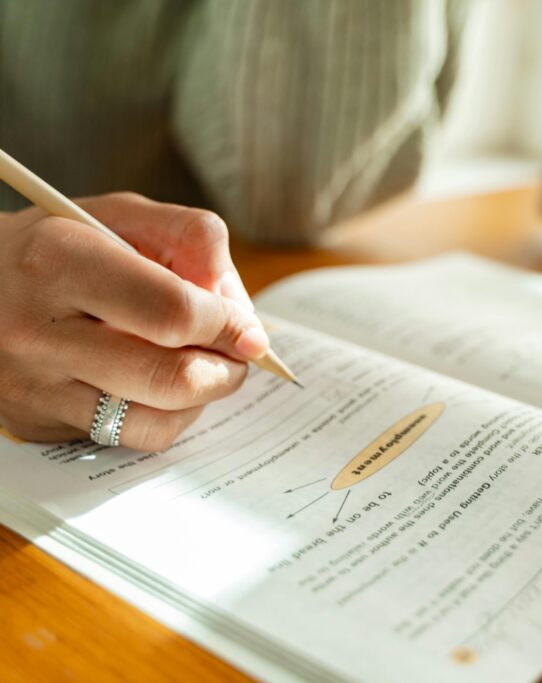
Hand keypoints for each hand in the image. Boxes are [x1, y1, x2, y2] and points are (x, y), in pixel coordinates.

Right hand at [0, 192, 267, 449]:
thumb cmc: (61, 246)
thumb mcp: (120, 215)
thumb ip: (191, 240)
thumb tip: (237, 307)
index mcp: (60, 261)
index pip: (173, 313)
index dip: (228, 325)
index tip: (247, 328)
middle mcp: (37, 331)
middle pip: (172, 378)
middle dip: (227, 369)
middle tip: (237, 354)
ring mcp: (32, 387)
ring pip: (156, 421)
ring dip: (202, 398)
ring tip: (199, 365)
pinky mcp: (35, 425)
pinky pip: (128, 439)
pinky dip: (165, 417)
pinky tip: (159, 386)